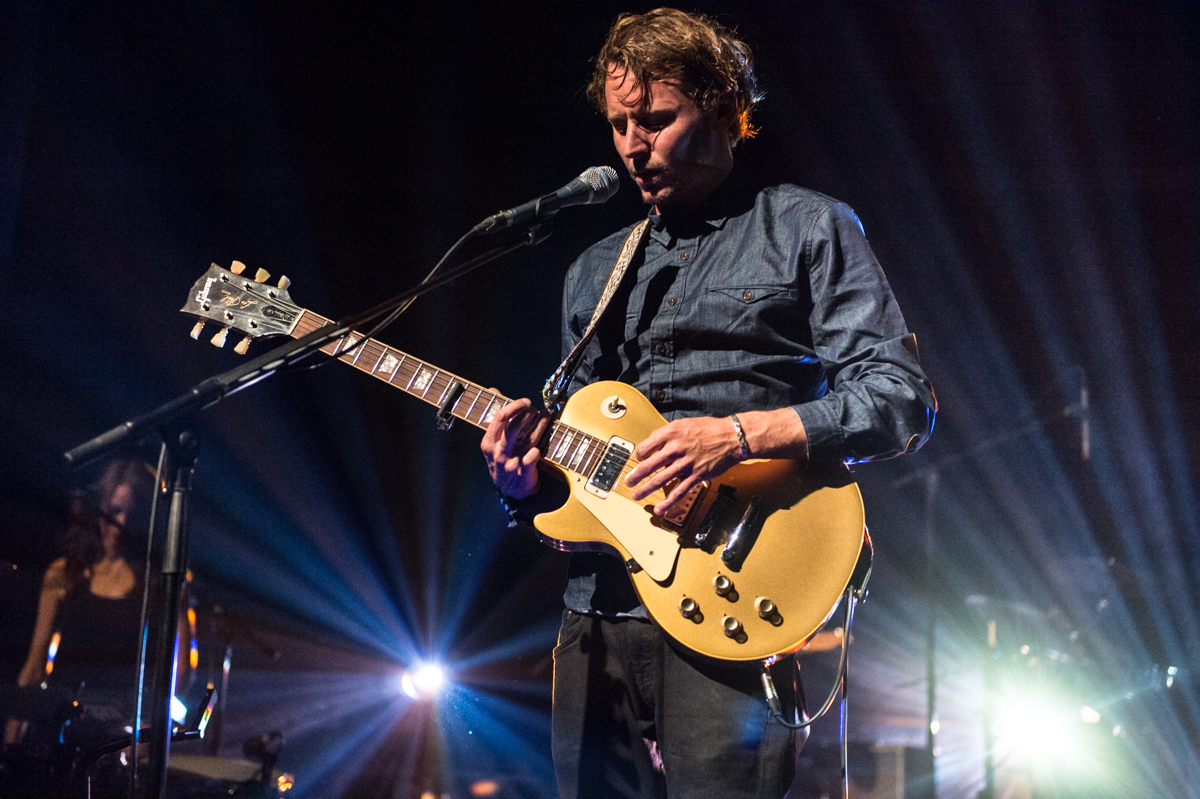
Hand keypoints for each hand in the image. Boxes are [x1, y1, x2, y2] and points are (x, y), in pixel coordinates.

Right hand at [480, 396, 550, 499]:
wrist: (508, 489)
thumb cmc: (501, 458)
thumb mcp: (492, 439)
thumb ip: (494, 413)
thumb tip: (492, 389)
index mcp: (489, 442)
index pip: (500, 417)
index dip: (515, 406)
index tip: (526, 401)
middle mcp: (499, 451)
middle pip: (513, 427)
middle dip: (527, 414)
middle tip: (536, 409)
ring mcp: (511, 462)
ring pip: (527, 439)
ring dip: (540, 425)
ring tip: (547, 416)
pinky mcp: (524, 472)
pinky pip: (532, 458)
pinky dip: (537, 450)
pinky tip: (541, 444)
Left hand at [625, 415, 742, 515]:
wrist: (732, 437)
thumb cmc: (709, 429)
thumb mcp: (684, 424)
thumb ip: (667, 434)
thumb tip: (654, 445)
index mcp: (670, 434)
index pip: (645, 447)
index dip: (640, 455)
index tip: (640, 460)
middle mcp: (675, 449)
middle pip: (648, 466)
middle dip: (635, 476)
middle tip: (629, 481)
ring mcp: (685, 464)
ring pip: (660, 480)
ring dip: (645, 490)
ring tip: (636, 495)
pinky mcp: (695, 476)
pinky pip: (679, 492)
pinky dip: (668, 502)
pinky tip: (660, 508)